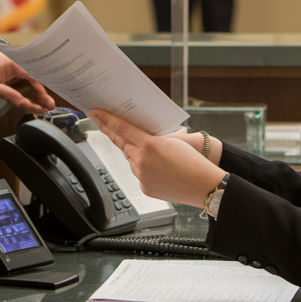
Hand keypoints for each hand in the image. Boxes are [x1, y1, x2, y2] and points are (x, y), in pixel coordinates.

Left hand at [0, 48, 55, 113]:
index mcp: (11, 62)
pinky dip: (21, 89)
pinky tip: (26, 99)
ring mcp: (10, 65)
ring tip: (40, 105)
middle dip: (39, 94)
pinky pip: (17, 79)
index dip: (40, 90)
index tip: (46, 101)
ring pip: (25, 80)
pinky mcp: (6, 69)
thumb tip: (22, 103)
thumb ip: (8, 95)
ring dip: (31, 92)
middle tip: (48, 106)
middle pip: (31, 78)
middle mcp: (13, 61)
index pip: (32, 76)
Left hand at [89, 109, 224, 206]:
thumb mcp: (174, 141)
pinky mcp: (145, 188)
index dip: (106, 119)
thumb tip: (140, 134)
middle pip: (120, 143)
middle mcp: (142, 161)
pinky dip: (145, 170)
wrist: (205, 186)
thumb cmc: (194, 161)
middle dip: (109, 132)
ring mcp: (142, 176)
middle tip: (99, 121)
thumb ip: (153, 137)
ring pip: (131, 161)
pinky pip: (139, 175)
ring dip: (135, 155)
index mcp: (149, 144)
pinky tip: (159, 170)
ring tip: (153, 154)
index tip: (95, 112)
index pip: (121, 128)